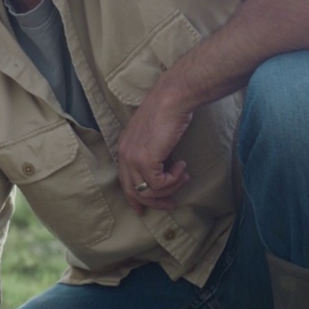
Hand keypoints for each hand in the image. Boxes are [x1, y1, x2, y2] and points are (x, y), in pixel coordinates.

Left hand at [116, 85, 192, 213]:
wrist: (172, 99)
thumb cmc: (169, 113)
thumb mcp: (155, 136)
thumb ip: (152, 154)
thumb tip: (161, 172)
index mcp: (124, 148)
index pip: (124, 181)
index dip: (133, 198)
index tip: (143, 210)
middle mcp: (124, 154)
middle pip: (132, 192)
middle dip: (153, 202)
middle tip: (171, 204)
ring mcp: (133, 158)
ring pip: (148, 191)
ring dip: (170, 188)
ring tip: (183, 176)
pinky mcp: (145, 160)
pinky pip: (159, 184)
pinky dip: (174, 180)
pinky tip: (182, 166)